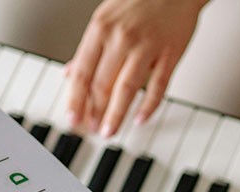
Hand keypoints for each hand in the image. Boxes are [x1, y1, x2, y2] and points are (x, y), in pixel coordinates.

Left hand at [64, 0, 206, 135]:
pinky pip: (158, 86)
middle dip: (94, 112)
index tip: (72, 118)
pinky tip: (140, 118)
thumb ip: (88, 49)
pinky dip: (149, 106)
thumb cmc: (140, 0)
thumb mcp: (104, 18)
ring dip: (116, 115)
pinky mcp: (170, 54)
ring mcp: (147, 47)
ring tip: (109, 131)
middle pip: (102, 84)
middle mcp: (122, 38)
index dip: (75, 99)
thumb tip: (70, 73)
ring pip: (127, 89)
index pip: (83, 72)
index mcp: (101, 29)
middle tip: (91, 129)